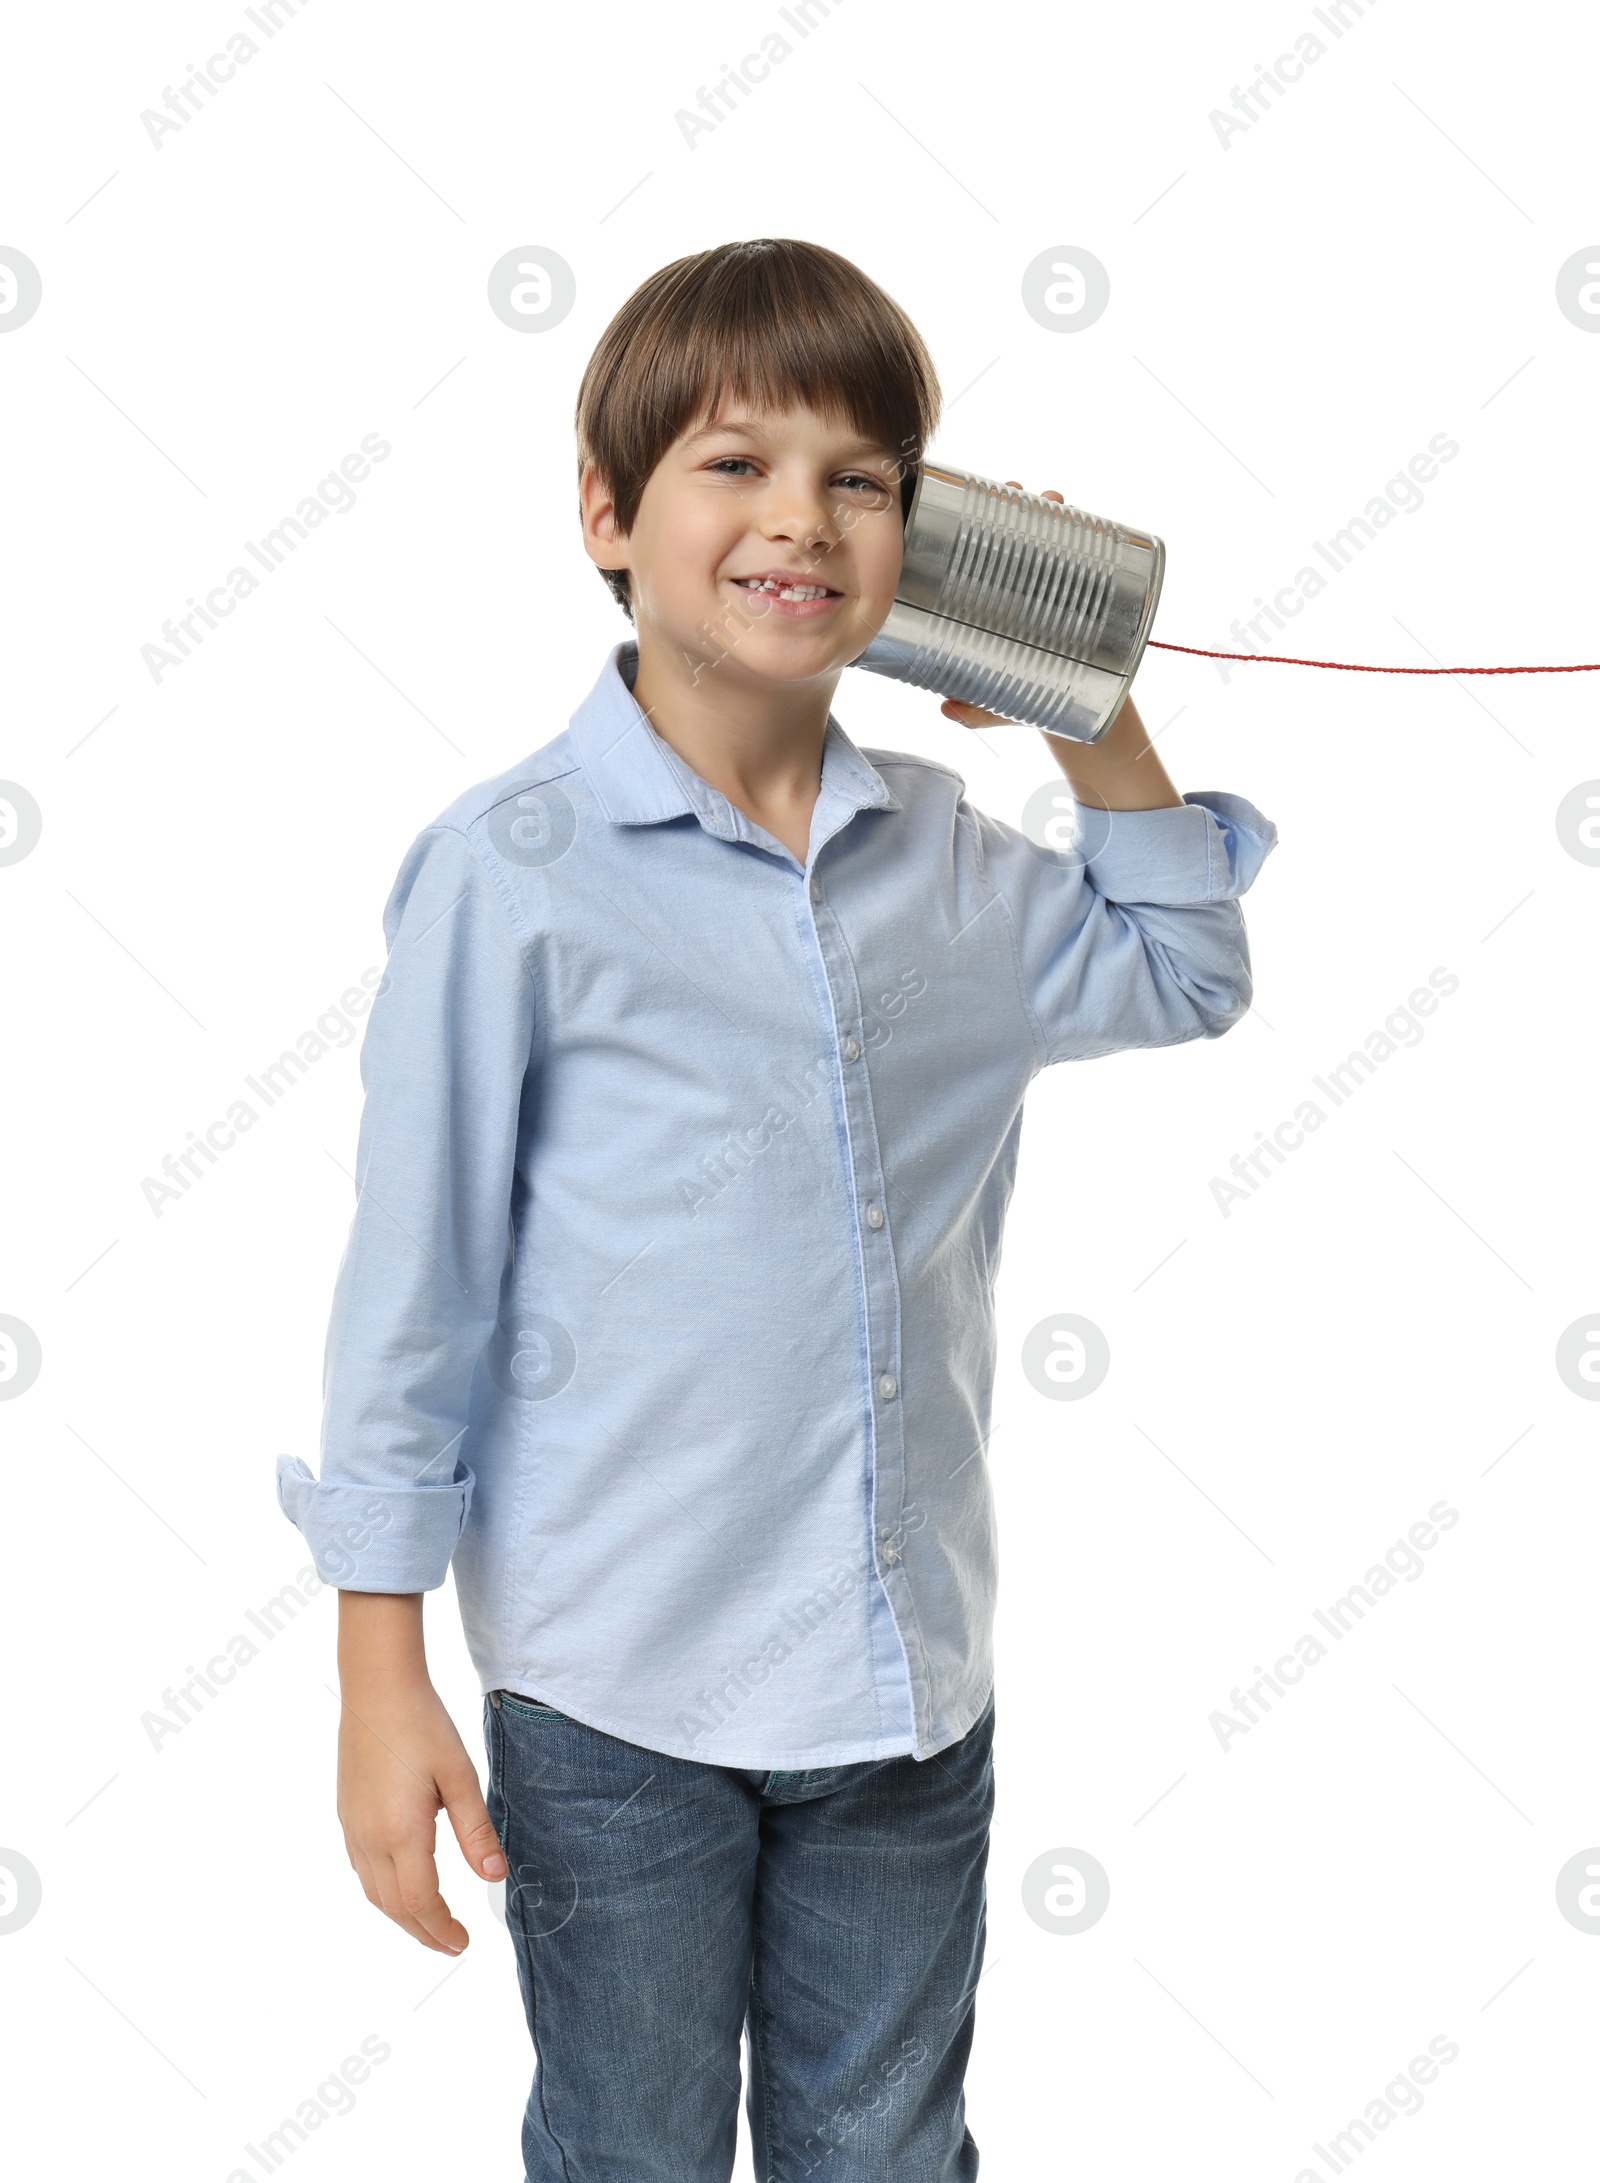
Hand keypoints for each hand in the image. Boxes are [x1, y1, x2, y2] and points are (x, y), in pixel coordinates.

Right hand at [336, 1599, 506, 1953]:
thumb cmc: (422, 1725)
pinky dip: (383, 1891)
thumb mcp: (460, 1776)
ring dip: (401, 1915)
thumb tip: (495, 1877)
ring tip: (430, 1922)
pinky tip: (400, 1884)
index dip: (441, 1929)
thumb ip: (476, 1831)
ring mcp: (352, 1827)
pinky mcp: (346, 1814)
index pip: (420, 1902)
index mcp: (401, 1833)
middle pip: (393, 1907)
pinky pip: (361, 1869)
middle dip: (423, 1931)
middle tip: (451, 1944)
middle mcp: (369, 1838)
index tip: (464, 1942)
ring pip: (373, 1892)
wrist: (377, 1688)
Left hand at [940, 481, 1065, 729]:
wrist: (1071, 717)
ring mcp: (1049, 590)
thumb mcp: (994, 708)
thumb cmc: (1019, 704)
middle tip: (1017, 494)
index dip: (972, 525)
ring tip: (1053, 501)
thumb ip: (972, 712)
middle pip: (1014, 535)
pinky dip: (1087, 536)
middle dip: (1016, 505)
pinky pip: (1084, 561)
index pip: (977, 555)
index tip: (969, 508)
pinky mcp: (1083, 600)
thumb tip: (947, 709)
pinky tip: (1086, 521)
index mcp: (985, 604)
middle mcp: (1015, 589)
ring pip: (1050, 539)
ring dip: (1051, 510)